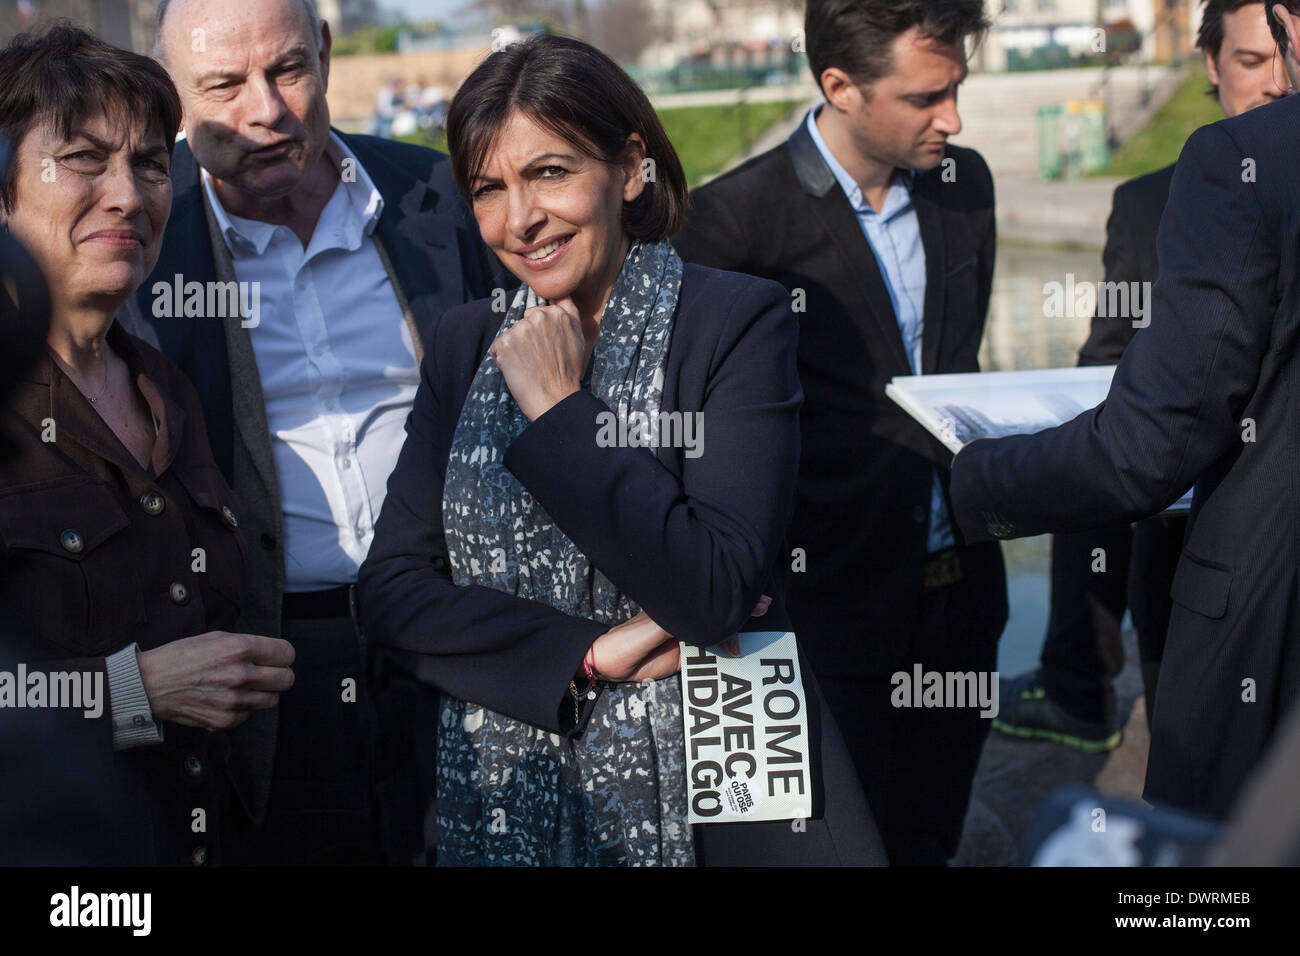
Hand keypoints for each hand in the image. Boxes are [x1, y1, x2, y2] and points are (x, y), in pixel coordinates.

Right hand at [137, 631, 294, 730]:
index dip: (282, 655)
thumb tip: (272, 654)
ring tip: (243, 686)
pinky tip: (225, 699)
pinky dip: (242, 708)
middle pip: (286, 679)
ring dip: (262, 693)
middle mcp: (240, 674)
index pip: (287, 654)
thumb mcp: (216, 638)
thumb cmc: (181, 657)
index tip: (275, 657)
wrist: (149, 685)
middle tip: (265, 673)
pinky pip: (249, 715)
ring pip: (272, 700)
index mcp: (240, 648)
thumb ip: (247, 645)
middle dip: (279, 675)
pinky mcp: (224, 720)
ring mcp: (233, 700)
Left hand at [490, 296, 586, 420]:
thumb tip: (562, 293)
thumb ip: (569, 311)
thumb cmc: (568, 372)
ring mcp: (519, 330)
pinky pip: (497, 347)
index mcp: (556, 313)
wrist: (555, 399)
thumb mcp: (578, 337)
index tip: (547, 349)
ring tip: (529, 366)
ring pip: (510, 335)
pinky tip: (517, 370)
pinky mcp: (504, 343)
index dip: (540, 333)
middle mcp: (537, 317)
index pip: (537, 314)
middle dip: (526, 338)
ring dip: (515, 349)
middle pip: (522, 323)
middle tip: (538, 359)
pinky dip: (503, 359)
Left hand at [588, 594, 772, 681]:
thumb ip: (677, 624)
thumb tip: (704, 623)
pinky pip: (709, 654)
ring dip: (735, 632)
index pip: (707, 596)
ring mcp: (685, 638)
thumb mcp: (652, 628)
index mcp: (676, 605)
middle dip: (739, 610)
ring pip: (716, 632)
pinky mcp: (685, 658)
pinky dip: (724, 654)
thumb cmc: (626, 640)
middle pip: (716, 613)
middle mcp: (684, 619)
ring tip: (755, 629)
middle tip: (763, 606)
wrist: (610, 664)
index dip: (729, 597)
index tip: (752, 596)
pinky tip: (737, 653)